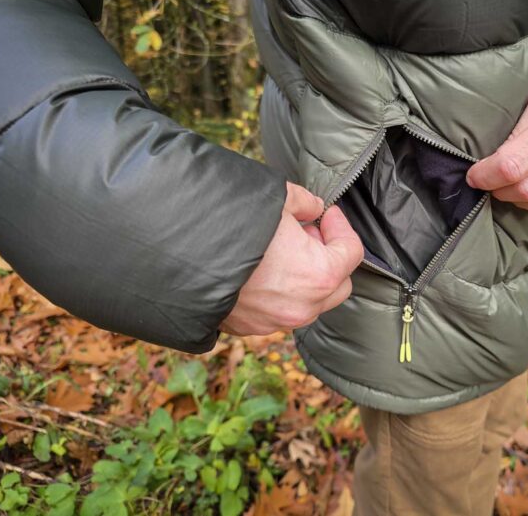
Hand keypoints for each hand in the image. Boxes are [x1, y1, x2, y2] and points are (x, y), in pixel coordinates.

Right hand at [220, 183, 363, 335]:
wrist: (175, 255)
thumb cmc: (231, 224)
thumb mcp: (276, 198)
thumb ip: (303, 202)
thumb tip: (313, 207)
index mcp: (320, 275)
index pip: (352, 252)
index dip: (341, 226)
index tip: (326, 213)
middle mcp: (303, 307)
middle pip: (338, 284)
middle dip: (329, 256)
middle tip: (308, 232)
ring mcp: (276, 322)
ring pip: (308, 300)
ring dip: (304, 276)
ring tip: (280, 249)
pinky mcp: (250, 328)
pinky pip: (278, 310)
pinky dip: (279, 291)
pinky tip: (259, 268)